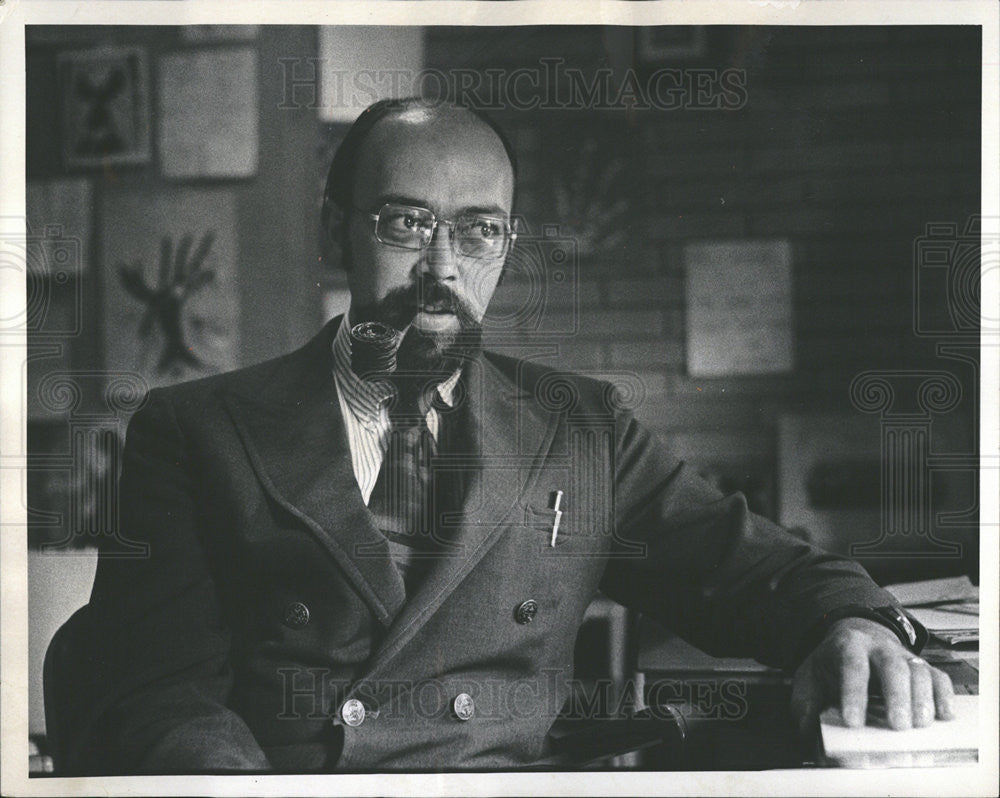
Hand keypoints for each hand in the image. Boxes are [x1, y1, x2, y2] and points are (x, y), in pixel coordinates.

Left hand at [790, 617, 954, 734]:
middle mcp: (878, 647)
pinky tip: (944, 714)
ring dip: (922, 698)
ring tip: (921, 724)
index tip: (853, 721)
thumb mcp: (809, 680)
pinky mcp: (921, 667)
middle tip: (898, 725)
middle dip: (896, 696)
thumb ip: (806, 706)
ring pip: (917, 670)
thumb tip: (809, 735)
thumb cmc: (831, 665)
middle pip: (891, 666)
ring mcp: (902, 655)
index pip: (851, 666)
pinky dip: (944, 695)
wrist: (851, 639)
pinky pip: (937, 677)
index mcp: (847, 646)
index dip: (853, 694)